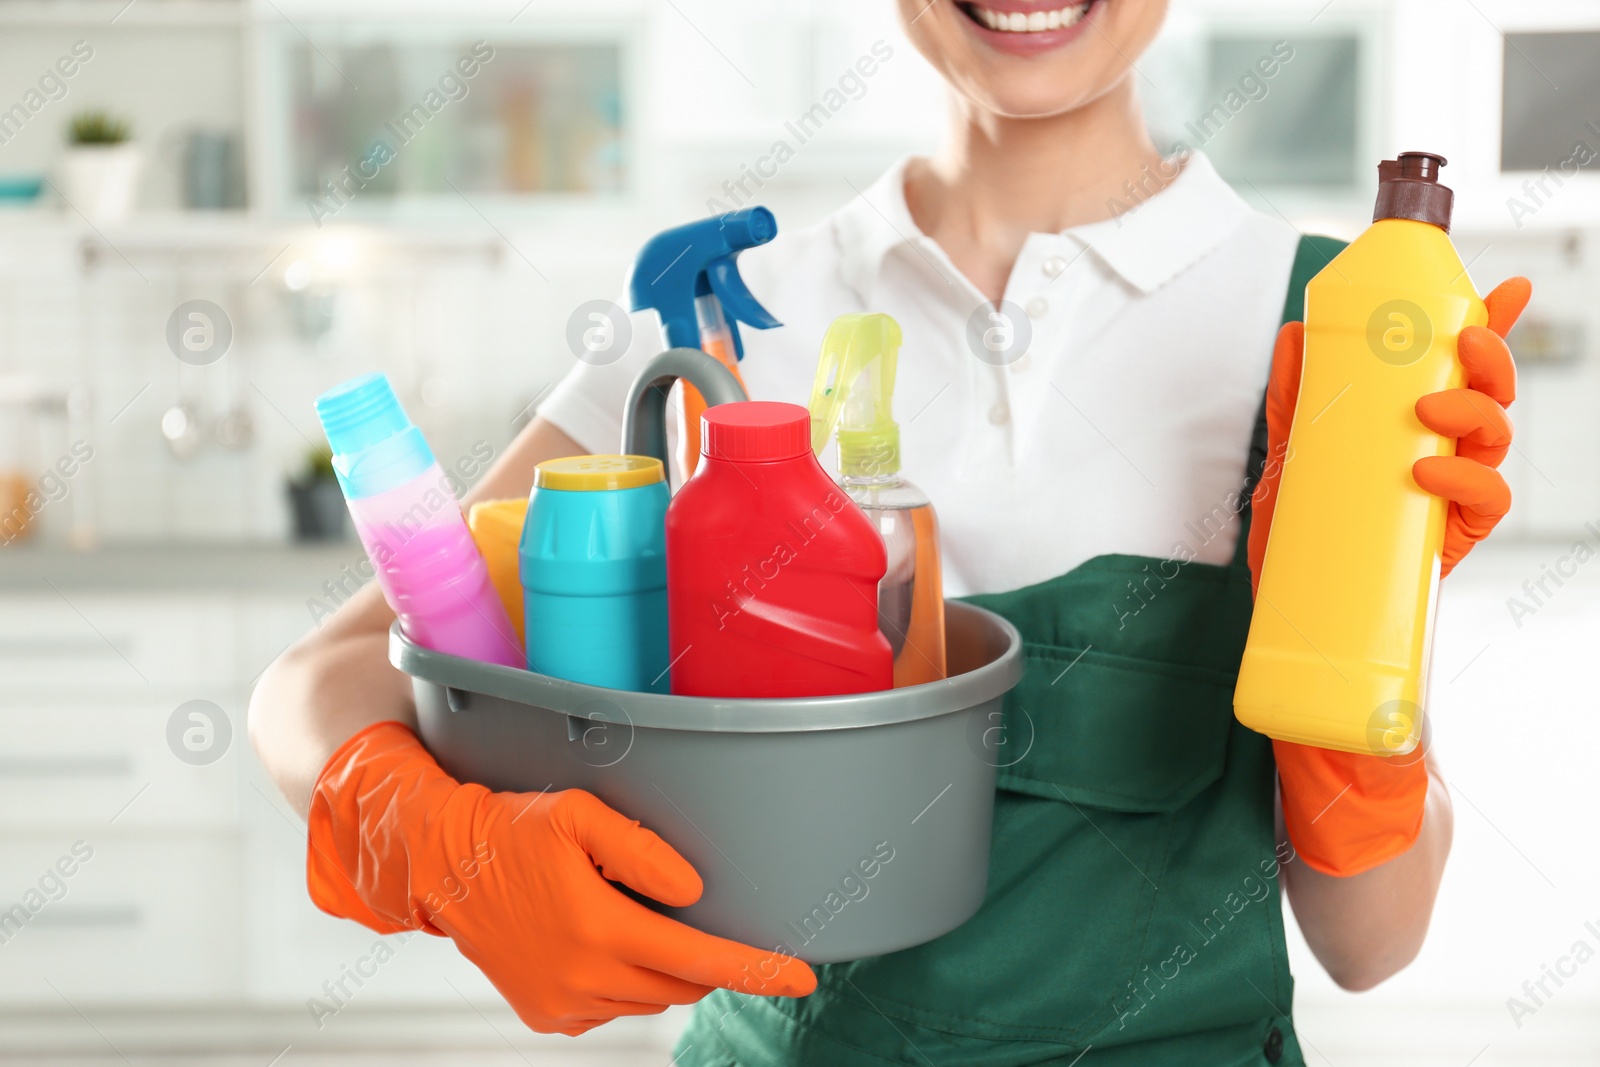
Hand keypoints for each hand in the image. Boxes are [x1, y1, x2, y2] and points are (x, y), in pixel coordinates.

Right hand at [306, 722, 815, 1034]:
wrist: (443, 867)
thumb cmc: (514, 830)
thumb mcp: (578, 815)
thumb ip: (642, 850)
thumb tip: (696, 891)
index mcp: (598, 928)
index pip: (700, 960)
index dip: (757, 969)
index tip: (803, 978)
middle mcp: (583, 978)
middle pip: (681, 982)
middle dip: (704, 957)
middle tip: (691, 914)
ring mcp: (564, 1005)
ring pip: (649, 997)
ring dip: (660, 966)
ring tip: (626, 915)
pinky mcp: (548, 1018)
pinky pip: (613, 1007)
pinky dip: (624, 980)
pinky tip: (597, 940)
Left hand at [1249, 276, 1531, 586]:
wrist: (1291, 592)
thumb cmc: (1301, 520)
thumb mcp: (1291, 448)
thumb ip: (1295, 394)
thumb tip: (1295, 334)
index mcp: (1418, 420)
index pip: (1463, 367)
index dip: (1492, 326)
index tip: (1508, 289)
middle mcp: (1446, 449)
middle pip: (1493, 392)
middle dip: (1492, 358)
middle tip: (1465, 341)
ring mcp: (1454, 490)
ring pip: (1497, 436)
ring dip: (1475, 411)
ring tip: (1428, 411)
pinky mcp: (1454, 534)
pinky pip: (1488, 501)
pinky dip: (1466, 482)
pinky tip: (1429, 474)